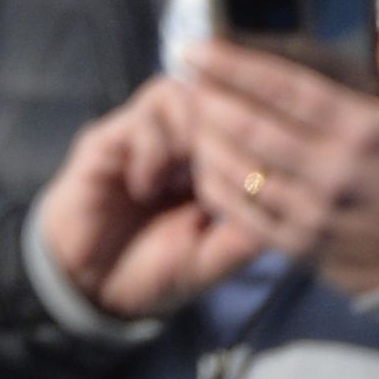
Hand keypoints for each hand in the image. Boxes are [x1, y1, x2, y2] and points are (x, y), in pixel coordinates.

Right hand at [35, 75, 263, 320]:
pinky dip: (154, 149)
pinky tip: (146, 187)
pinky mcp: (108, 138)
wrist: (90, 286)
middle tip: (224, 173)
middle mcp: (178, 140)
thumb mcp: (213, 261)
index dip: (256, 136)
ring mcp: (142, 134)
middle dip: (227, 129)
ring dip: (190, 133)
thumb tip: (288, 202)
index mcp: (210, 164)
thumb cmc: (156, 272)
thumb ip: (245, 234)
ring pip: (178, 93)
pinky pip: (142, 118)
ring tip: (185, 179)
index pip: (242, 120)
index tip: (257, 175)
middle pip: (214, 93)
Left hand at [185, 21, 378, 296]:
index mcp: (365, 132)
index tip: (196, 47)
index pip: (286, 90)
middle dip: (210, 98)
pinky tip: (202, 160)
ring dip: (206, 139)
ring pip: (241, 171)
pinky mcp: (302, 245)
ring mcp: (316, 213)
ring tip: (189, 112)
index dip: (235, 66)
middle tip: (185, 76)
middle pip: (252, 129)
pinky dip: (215, 185)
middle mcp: (335, 173)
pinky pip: (244, 214)